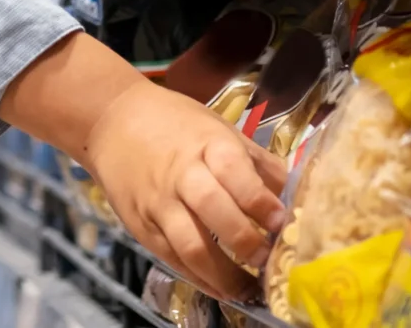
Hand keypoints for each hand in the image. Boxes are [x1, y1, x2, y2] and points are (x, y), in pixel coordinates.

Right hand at [80, 79, 288, 295]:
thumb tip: (298, 193)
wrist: (112, 120)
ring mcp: (159, 203)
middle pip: (214, 212)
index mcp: (207, 145)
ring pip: (191, 246)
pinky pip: (171, 258)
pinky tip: (220, 287)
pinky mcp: (141, 225)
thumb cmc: (175, 123)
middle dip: (246, 242)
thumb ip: (257, 162)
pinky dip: (199, 279)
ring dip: (223, 274)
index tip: (282, 223)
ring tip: (248, 289)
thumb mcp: (219, 128)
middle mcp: (182, 175)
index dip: (261, 202)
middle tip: (268, 261)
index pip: (236, 175)